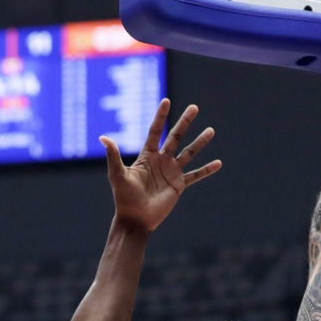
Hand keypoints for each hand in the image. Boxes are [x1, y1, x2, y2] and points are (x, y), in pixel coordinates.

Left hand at [101, 99, 221, 231]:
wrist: (135, 219)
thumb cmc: (124, 197)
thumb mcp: (117, 175)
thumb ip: (113, 156)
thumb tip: (103, 137)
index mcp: (147, 156)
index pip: (156, 131)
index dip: (161, 117)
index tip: (166, 101)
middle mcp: (161, 161)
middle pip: (176, 137)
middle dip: (185, 122)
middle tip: (194, 107)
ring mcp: (171, 172)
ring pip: (189, 153)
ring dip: (200, 142)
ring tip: (211, 130)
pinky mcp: (179, 185)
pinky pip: (195, 175)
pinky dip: (207, 170)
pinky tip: (218, 163)